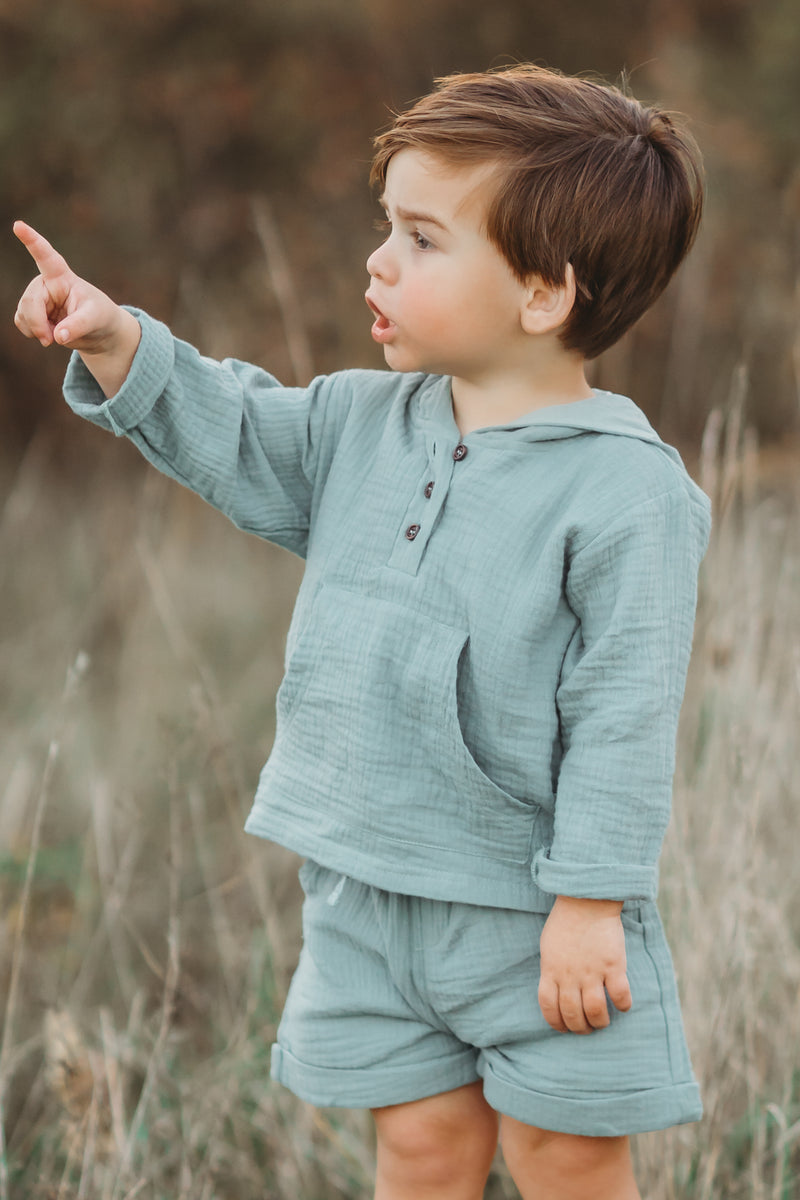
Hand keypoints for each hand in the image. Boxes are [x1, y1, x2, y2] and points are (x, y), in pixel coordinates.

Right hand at [13, 221, 139, 396]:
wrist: (98, 331)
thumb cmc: (100, 316)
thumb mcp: (95, 319)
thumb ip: (77, 326)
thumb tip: (57, 336)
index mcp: (62, 276)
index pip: (46, 256)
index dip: (32, 240)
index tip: (18, 225)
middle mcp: (46, 284)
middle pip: (30, 300)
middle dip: (37, 323)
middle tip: (50, 341)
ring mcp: (38, 298)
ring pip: (23, 313)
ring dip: (35, 330)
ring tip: (54, 338)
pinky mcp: (33, 313)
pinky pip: (22, 323)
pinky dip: (33, 333)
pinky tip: (48, 336)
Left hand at [538, 894, 631, 1033]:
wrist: (586, 900)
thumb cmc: (565, 922)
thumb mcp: (548, 947)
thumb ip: (552, 970)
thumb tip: (555, 990)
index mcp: (551, 970)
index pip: (549, 1007)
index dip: (556, 1023)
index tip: (564, 1028)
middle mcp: (570, 975)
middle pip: (572, 1014)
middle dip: (580, 1028)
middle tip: (587, 1028)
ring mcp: (592, 971)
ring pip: (595, 1011)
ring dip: (600, 1022)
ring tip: (603, 1022)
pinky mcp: (613, 965)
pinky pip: (620, 995)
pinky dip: (623, 1005)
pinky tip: (623, 1005)